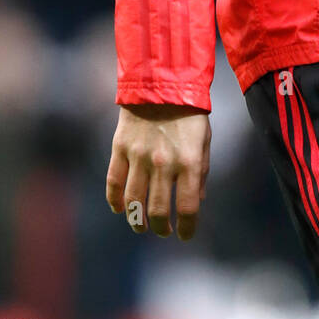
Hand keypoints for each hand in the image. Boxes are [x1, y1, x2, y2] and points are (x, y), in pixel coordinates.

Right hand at [106, 104, 210, 240]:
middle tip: (162, 231)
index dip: (187, 227)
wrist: (161, 82)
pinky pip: (114, 182)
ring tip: (141, 226)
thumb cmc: (189, 114)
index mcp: (189, 161)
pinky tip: (120, 209)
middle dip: (161, 228)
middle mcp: (164, 162)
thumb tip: (197, 201)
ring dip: (137, 220)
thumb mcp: (204, 140)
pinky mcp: (120, 148)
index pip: (188, 207)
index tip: (186, 235)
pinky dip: (115, 200)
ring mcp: (139, 156)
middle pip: (158, 210)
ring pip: (133, 202)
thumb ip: (200, 172)